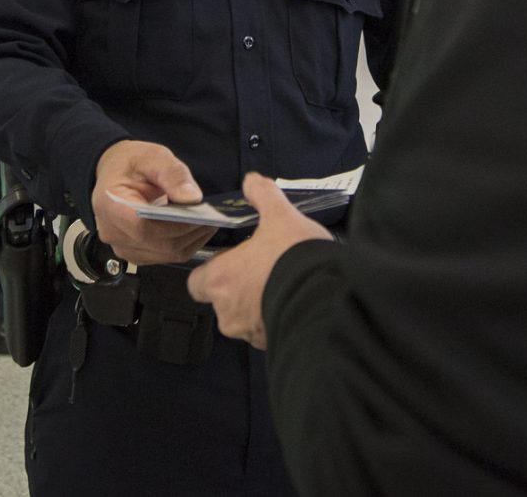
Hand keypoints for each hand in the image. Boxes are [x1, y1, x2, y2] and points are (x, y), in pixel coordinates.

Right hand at [91, 140, 215, 265]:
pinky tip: (194, 228)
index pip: (144, 227)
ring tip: (207, 220)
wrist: (114, 173)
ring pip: (166, 253)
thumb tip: (193, 199)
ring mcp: (123, 247)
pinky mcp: (135, 254)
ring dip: (191, 239)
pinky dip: (184, 243)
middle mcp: (113, 232)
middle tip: (212, 216)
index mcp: (110, 205)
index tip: (199, 213)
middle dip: (189, 231)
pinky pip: (166, 256)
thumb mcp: (152, 156)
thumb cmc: (130, 164)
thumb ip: (172, 174)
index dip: (175, 224)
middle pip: (159, 243)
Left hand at [187, 173, 329, 349]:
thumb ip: (263, 195)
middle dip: (241, 287)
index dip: (213, 270)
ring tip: (284, 282)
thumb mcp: (280, 216)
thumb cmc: (296, 261)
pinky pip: (268, 330)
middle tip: (263, 269)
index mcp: (220, 280)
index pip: (197, 281)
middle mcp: (228, 311)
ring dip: (259, 302)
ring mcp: (250, 332)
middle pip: (222, 300)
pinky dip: (278, 317)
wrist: (328, 300)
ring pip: (245, 318)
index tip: (232, 259)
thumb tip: (253, 182)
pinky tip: (296, 299)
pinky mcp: (272, 344)